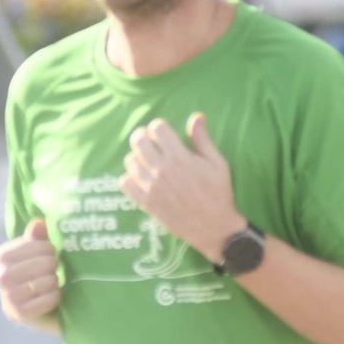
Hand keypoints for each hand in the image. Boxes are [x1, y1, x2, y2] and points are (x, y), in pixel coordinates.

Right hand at [0, 219, 61, 323]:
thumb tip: (39, 222)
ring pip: (48, 281)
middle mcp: (1, 275)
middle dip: (54, 267)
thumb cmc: (36, 276)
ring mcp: (9, 296)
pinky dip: (55, 298)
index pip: (39, 245)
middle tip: (52, 272)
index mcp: (2, 255)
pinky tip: (52, 297)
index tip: (50, 255)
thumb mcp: (36, 254)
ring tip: (51, 285)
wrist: (34, 311)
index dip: (50, 250)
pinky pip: (49, 299)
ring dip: (55, 283)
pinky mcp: (20, 313)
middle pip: (45, 263)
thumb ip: (37, 237)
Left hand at [119, 113, 239, 260]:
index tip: (164, 133)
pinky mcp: (146, 202)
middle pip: (138, 140)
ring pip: (130, 160)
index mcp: (180, 157)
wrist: (213, 227)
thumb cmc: (218, 193)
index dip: (159, 127)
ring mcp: (151, 187)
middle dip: (143, 136)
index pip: (156, 128)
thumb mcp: (217, 163)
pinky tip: (141, 178)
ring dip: (137, 156)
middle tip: (150, 142)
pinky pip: (124, 183)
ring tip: (147, 161)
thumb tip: (197, 116)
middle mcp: (162, 170)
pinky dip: (130, 177)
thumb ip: (202, 139)